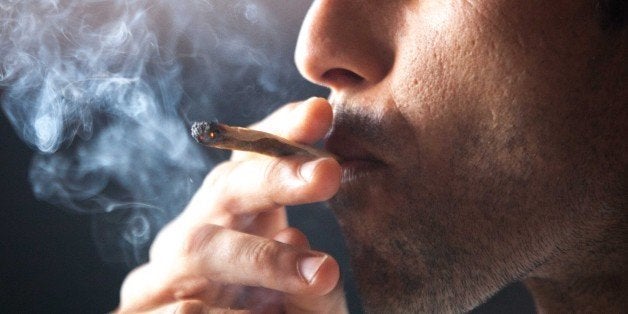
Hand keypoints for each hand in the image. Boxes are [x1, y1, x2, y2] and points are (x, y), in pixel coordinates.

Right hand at [116, 98, 346, 312]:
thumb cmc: (261, 311)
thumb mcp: (297, 288)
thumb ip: (307, 270)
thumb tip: (296, 237)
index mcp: (230, 216)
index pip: (253, 162)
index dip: (281, 133)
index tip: (319, 113)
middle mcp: (194, 234)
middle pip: (225, 189)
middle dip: (275, 177)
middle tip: (328, 173)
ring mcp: (163, 273)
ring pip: (201, 249)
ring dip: (265, 259)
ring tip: (321, 273)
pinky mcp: (140, 311)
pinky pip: (172, 307)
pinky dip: (209, 309)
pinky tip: (242, 311)